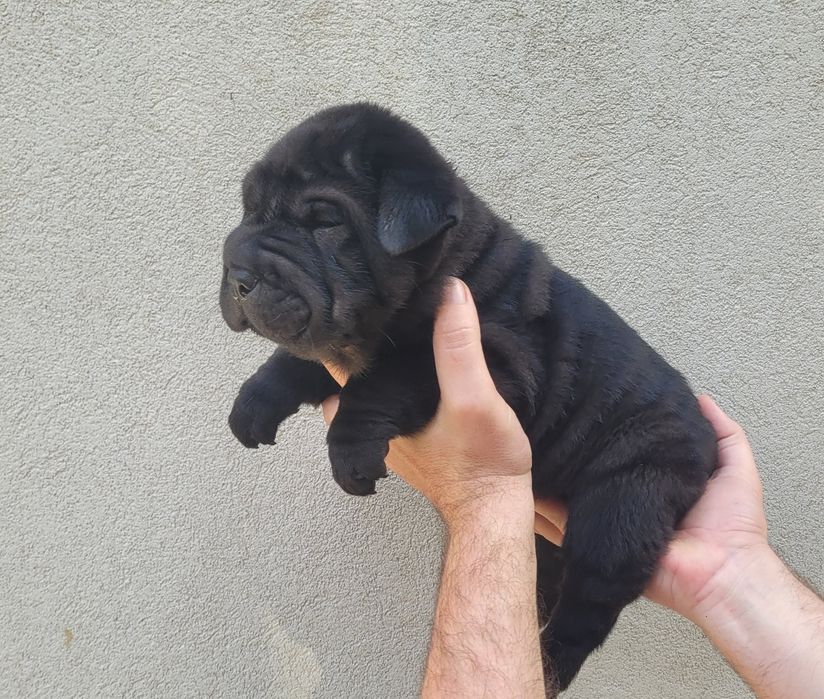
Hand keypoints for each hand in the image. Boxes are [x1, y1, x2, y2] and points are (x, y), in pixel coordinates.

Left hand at [322, 278, 532, 521]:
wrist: (496, 512)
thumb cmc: (481, 462)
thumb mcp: (473, 398)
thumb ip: (459, 348)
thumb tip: (450, 290)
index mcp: (375, 410)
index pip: (337, 363)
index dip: (342, 331)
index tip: (355, 297)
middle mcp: (375, 421)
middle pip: (349, 373)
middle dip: (358, 340)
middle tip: (376, 301)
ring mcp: (392, 432)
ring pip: (371, 387)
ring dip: (379, 359)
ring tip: (397, 323)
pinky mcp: (414, 438)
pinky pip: (394, 399)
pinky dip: (399, 378)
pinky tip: (421, 361)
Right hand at [535, 395, 769, 622]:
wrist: (720, 572)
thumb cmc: (732, 524)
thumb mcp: (736, 469)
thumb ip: (724, 434)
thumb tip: (700, 396)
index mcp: (655, 482)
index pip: (625, 453)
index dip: (612, 433)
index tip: (595, 407)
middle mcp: (628, 499)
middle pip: (595, 472)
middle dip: (578, 452)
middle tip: (556, 422)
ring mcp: (610, 521)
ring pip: (573, 495)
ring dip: (553, 477)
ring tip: (530, 447)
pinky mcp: (597, 540)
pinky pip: (564, 523)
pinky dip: (544, 508)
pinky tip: (527, 485)